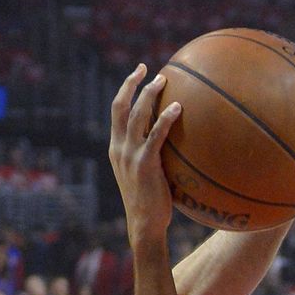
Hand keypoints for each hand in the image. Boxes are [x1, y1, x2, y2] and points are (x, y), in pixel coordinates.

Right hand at [108, 64, 181, 240]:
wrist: (144, 225)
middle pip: (121, 106)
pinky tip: (178, 108)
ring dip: (149, 94)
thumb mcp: (146, 175)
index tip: (138, 74)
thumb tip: (177, 143)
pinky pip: (156, 135)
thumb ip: (152, 156)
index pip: (117, 112)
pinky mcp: (144, 164)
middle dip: (132, 83)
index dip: (125, 90)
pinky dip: (165, 119)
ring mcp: (130, 155)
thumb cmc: (151, 203)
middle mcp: (119, 148)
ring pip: (136, 115)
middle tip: (148, 69)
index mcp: (116, 148)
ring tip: (164, 81)